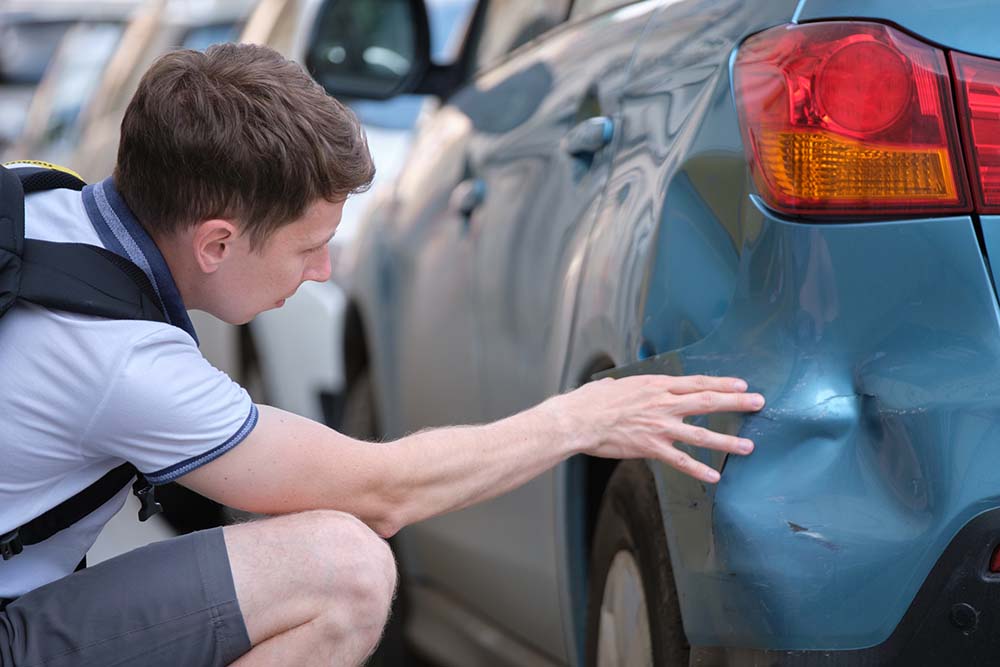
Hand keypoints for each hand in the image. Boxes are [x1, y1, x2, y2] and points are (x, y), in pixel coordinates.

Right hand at [545, 375, 764, 483]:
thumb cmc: (591, 400)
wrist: (578, 419)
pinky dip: (698, 470)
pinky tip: (714, 477)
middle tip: (759, 404)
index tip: (741, 385)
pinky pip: (680, 461)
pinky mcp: (651, 448)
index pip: (697, 383)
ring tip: (748, 446)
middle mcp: (663, 404)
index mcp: (656, 386)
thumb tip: (622, 386)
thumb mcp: (617, 384)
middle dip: (737, 403)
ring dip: (727, 441)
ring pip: (701, 434)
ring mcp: (659, 427)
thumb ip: (629, 386)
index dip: (722, 384)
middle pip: (708, 402)